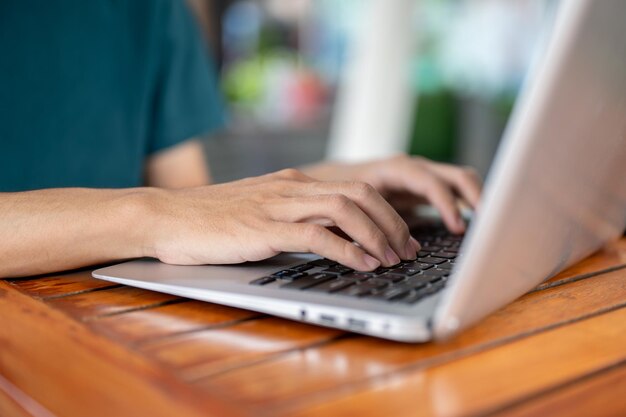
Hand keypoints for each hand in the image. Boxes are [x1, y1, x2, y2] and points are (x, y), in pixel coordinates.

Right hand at [142, 169, 420, 270]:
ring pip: (346, 209)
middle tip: (408, 250)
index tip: (401, 237)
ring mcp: (278, 205)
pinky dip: (347, 250)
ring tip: (392, 259)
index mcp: (294, 182)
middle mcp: (292, 187)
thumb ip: (291, 218)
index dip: (386, 213)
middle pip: (361, 195)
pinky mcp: (264, 228)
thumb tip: (325, 238)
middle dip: (393, 223)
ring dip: (377, 235)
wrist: (165, 216)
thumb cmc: (209, 220)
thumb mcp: (258, 211)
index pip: (355, 189)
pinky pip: (317, 234)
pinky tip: (362, 265)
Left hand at [304, 154, 481, 233]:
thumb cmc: (339, 195)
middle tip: (488, 226)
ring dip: (477, 202)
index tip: (458, 228)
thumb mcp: (352, 209)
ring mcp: (423, 178)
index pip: (430, 182)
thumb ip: (374, 226)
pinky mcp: (426, 191)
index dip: (447, 204)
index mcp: (395, 169)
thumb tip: (400, 251)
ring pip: (461, 182)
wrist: (332, 182)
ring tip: (488, 228)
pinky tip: (473, 227)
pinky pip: (455, 194)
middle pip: (457, 175)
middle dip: (477, 198)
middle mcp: (414, 170)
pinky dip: (467, 207)